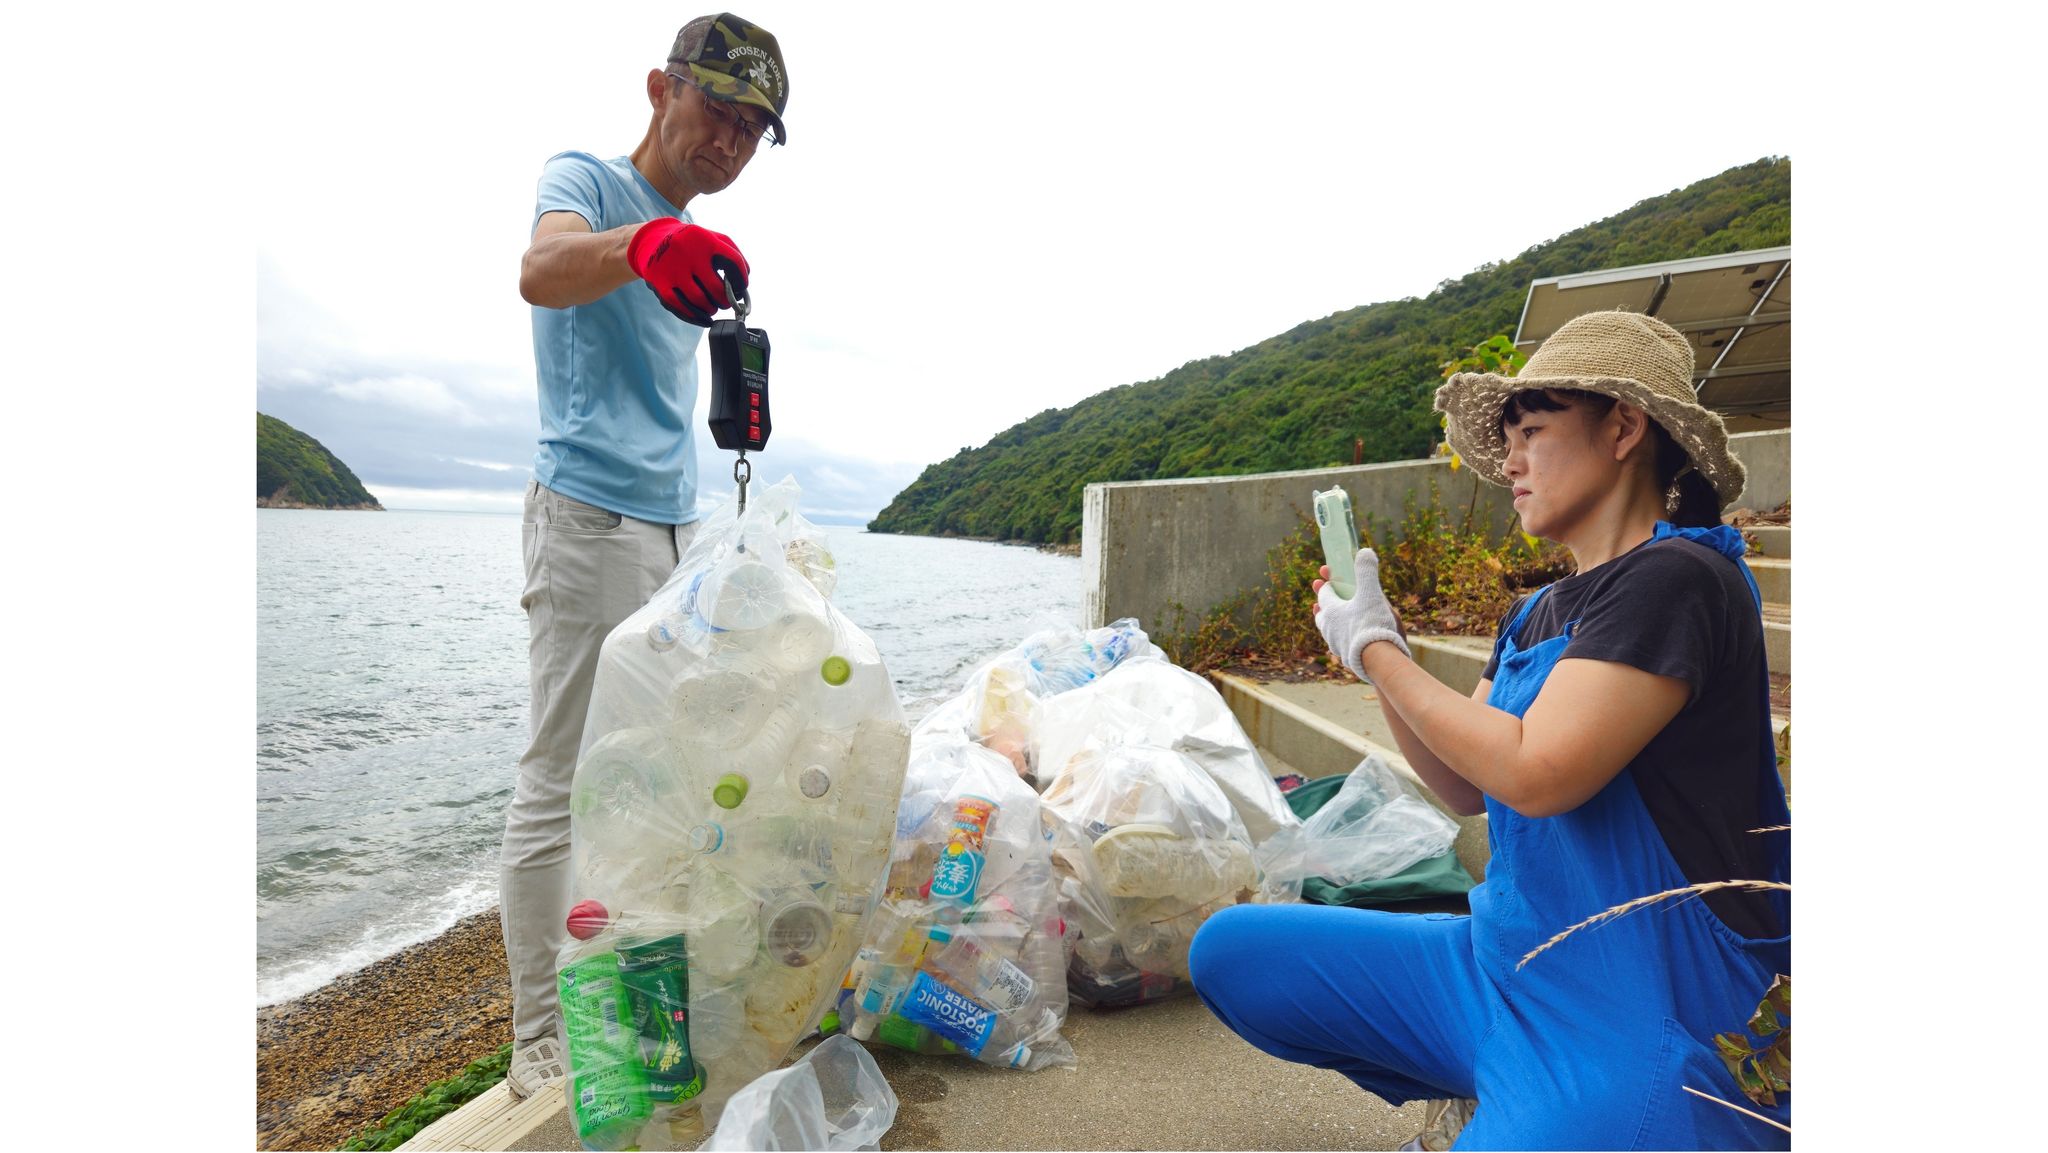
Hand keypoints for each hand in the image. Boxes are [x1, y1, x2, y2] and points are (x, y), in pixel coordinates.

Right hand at [626, 218, 749, 325]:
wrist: (654, 240)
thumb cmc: (692, 243)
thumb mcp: (712, 238)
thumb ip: (733, 254)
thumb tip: (745, 280)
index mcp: (704, 240)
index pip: (734, 263)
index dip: (742, 280)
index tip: (742, 287)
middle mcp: (688, 254)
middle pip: (717, 289)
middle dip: (726, 300)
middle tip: (725, 301)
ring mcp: (673, 271)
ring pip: (701, 302)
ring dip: (712, 309)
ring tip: (713, 306)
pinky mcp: (661, 286)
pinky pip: (683, 309)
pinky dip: (697, 317)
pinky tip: (704, 316)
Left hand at [1312, 547, 1409, 681]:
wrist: (1379, 661)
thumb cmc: (1372, 624)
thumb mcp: (1371, 594)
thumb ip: (1367, 572)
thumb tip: (1364, 552)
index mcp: (1332, 611)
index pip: (1324, 595)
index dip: (1326, 584)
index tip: (1325, 576)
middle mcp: (1329, 629)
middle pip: (1322, 615)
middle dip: (1322, 606)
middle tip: (1321, 601)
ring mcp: (1336, 645)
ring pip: (1328, 632)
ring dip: (1330, 624)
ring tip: (1334, 621)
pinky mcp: (1346, 659)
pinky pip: (1339, 647)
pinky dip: (1341, 640)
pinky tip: (1347, 642)